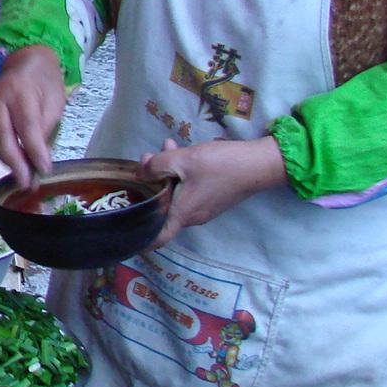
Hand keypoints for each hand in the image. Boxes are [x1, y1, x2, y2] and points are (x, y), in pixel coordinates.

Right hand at [0, 45, 66, 188]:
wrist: (25, 59)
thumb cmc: (44, 80)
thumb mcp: (55, 102)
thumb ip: (45, 128)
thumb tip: (39, 158)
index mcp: (20, 91)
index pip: (27, 128)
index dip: (34, 152)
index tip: (44, 170)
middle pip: (3, 137)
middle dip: (15, 163)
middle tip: (26, 182)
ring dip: (7, 160)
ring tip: (22, 177)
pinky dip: (2, 152)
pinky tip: (13, 162)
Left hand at [142, 136, 286, 245]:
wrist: (259, 164)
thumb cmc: (220, 165)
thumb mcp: (182, 160)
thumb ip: (156, 167)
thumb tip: (140, 174)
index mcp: (183, 214)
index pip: (158, 238)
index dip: (140, 239)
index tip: (126, 232)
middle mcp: (193, 216)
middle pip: (163, 206)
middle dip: (150, 183)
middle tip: (147, 160)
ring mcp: (205, 208)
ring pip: (176, 193)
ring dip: (166, 172)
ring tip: (166, 147)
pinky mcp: (213, 197)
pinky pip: (189, 189)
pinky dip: (181, 173)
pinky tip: (180, 150)